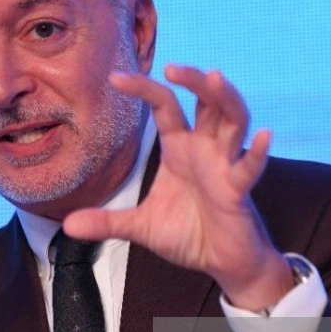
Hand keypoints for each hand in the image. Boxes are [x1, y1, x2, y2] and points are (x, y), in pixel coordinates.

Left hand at [63, 64, 292, 309]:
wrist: (221, 262)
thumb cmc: (189, 234)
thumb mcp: (141, 227)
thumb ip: (107, 222)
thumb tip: (67, 225)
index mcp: (180, 148)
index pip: (164, 106)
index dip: (143, 89)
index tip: (115, 77)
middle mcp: (205, 149)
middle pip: (206, 101)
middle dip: (193, 81)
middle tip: (171, 68)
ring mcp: (224, 166)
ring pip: (233, 120)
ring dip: (226, 98)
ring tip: (215, 77)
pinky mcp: (238, 191)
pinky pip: (248, 168)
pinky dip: (256, 153)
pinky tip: (263, 135)